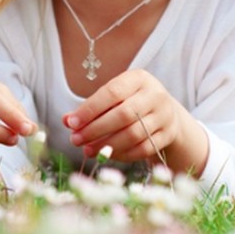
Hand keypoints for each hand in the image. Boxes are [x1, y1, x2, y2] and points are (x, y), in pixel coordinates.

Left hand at [62, 68, 208, 174]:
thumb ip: (91, 107)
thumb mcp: (114, 97)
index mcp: (139, 78)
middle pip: (123, 115)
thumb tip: (66, 120)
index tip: (71, 123)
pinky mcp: (168, 135)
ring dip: (107, 145)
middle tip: (76, 140)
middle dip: (96, 130)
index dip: (90, 109)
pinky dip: (122, 154)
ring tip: (87, 150)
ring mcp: (164, 116)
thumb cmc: (131, 101)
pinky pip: (143, 149)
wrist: (166, 112)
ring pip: (133, 134)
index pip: (112, 93)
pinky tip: (107, 155)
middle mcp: (155, 95)